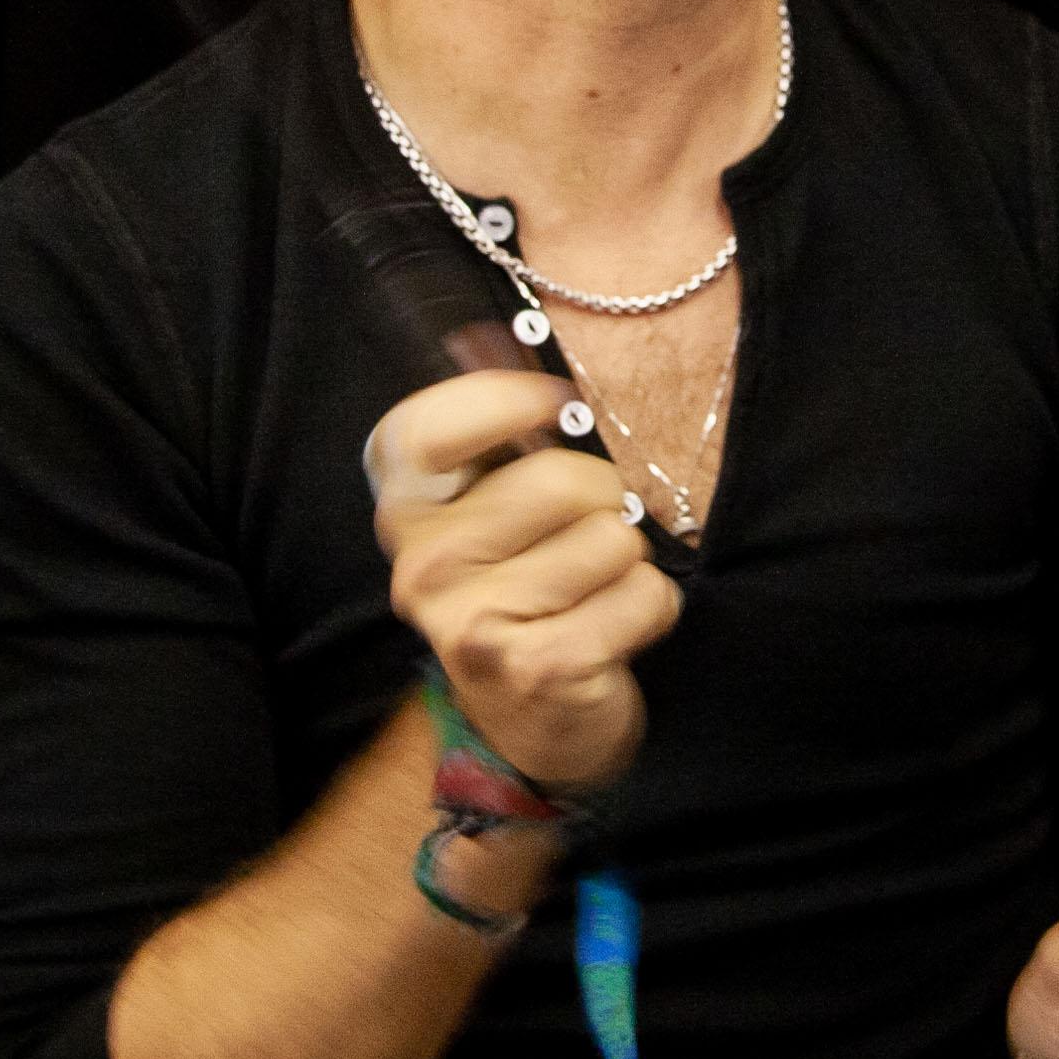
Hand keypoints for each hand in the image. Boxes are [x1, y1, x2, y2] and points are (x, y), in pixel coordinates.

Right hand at [370, 369, 680, 790]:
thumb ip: (494, 429)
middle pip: (562, 479)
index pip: (426, 427)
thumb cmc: (526, 592)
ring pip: (613, 537)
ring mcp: (472, 621)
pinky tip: (612, 633)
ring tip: (593, 594)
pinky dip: (652, 609)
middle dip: (602, 504)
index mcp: (406, 512)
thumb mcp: (495, 510)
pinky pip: (645, 594)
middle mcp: (423, 566)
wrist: (533, 726)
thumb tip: (491, 333)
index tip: (550, 407)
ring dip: (628, 564)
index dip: (501, 400)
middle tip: (582, 541)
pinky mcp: (536, 666)